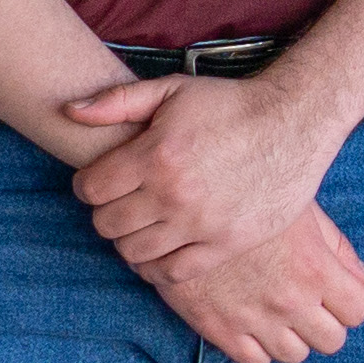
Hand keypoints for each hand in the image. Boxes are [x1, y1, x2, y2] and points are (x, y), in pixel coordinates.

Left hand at [65, 71, 363, 362]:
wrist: (294, 124)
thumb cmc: (230, 104)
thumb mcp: (172, 89)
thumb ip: (117, 100)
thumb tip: (69, 110)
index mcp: (155, 154)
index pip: (89, 189)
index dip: (88, 185)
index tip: (103, 181)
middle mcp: (173, 193)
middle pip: (106, 224)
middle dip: (106, 213)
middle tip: (122, 203)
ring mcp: (200, 223)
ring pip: (133, 253)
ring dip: (129, 241)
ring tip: (142, 225)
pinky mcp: (225, 244)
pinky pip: (172, 273)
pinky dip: (157, 268)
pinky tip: (161, 251)